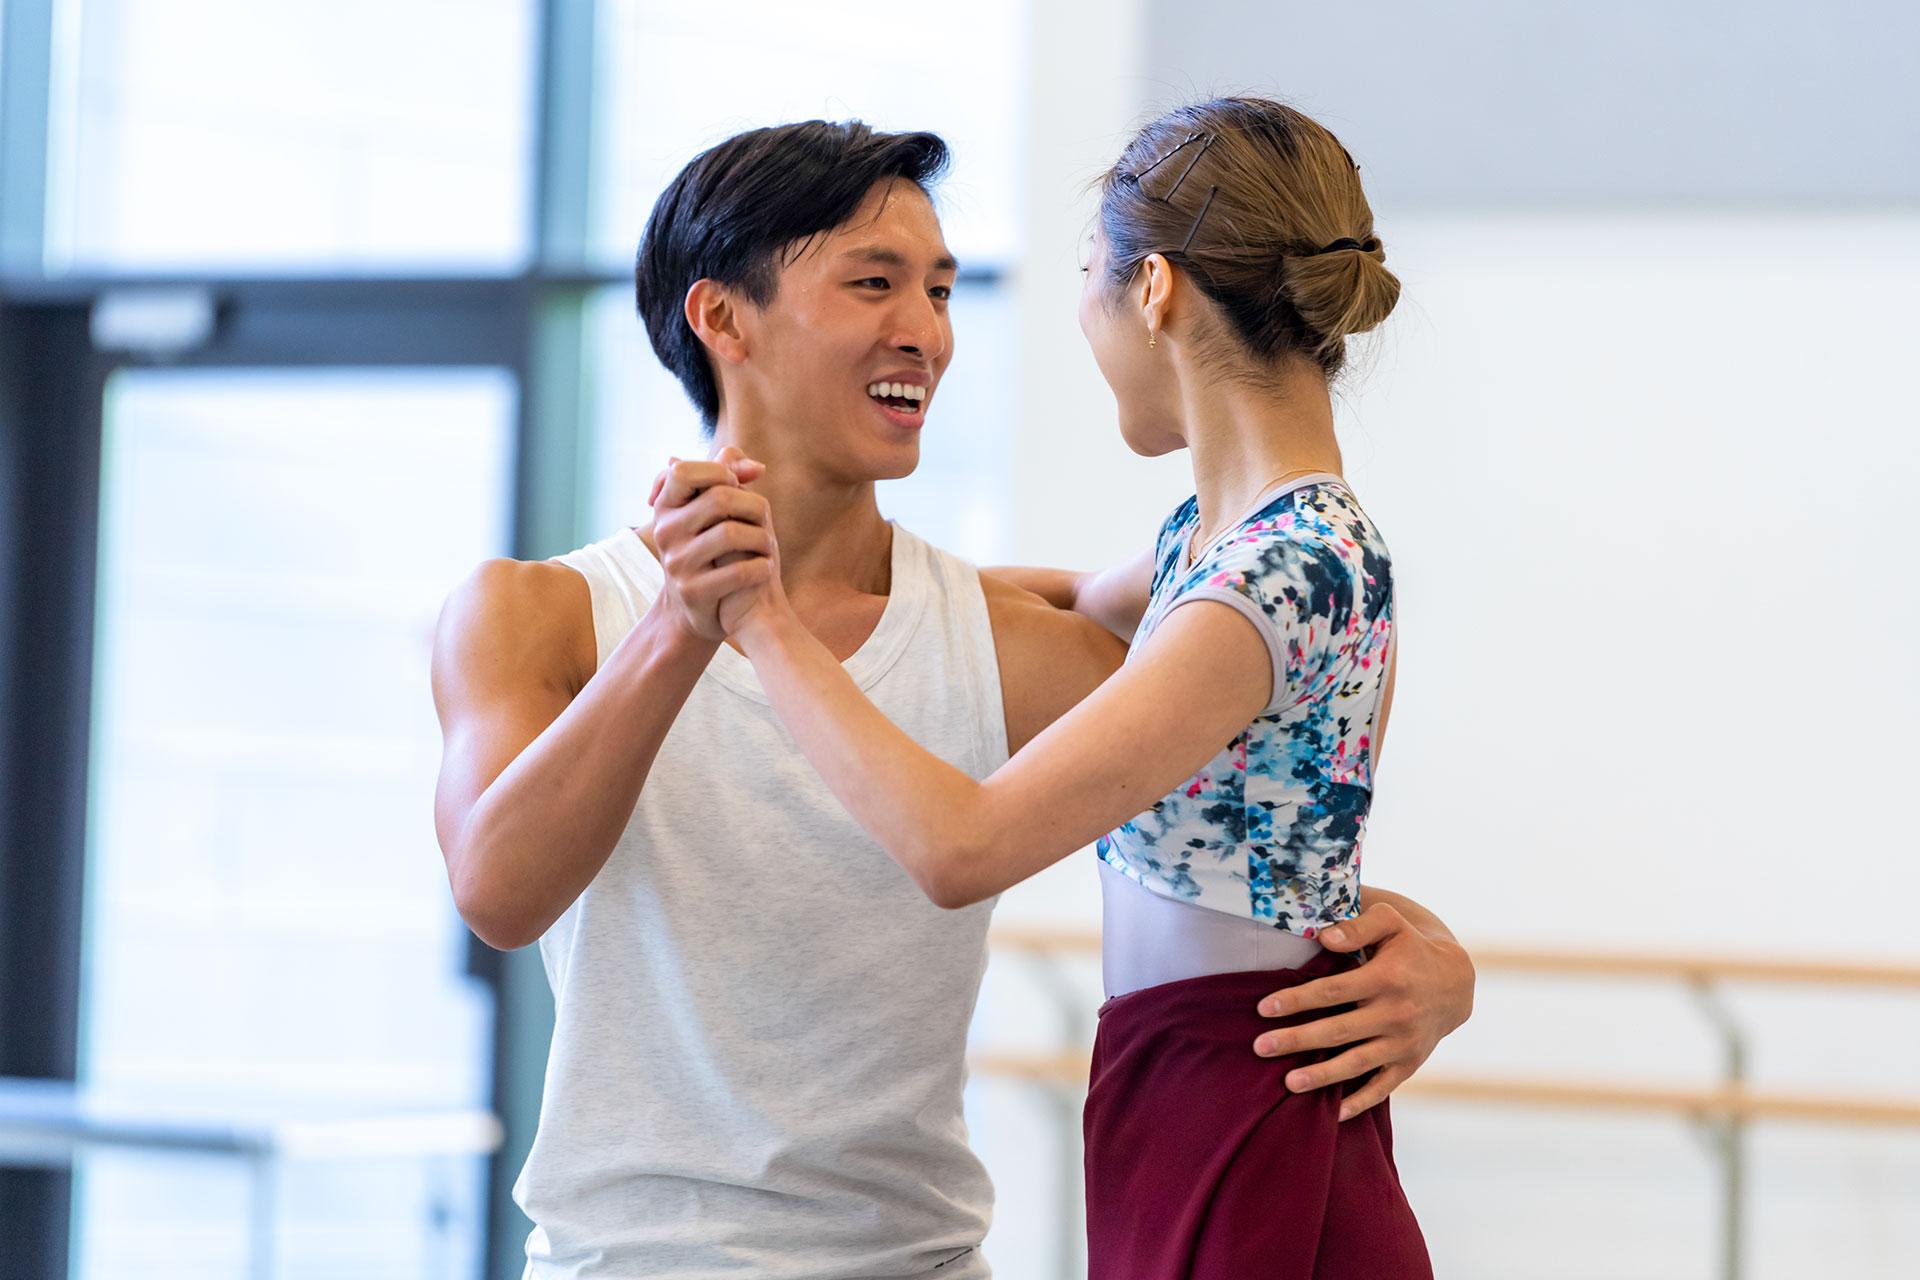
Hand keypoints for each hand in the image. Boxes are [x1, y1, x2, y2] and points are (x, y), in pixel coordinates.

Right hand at [647, 446, 774, 642]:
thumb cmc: (711, 550)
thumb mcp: (712, 513)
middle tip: (765, 520)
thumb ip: (730, 479)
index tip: (736, 485)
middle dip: (754, 506)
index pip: (683, 471)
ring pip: (731, 533)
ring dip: (762, 539)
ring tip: (768, 546)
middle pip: (719, 498)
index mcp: (665, 507)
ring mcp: (677, 563)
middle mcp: (665, 532)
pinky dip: (761, 568)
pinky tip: (766, 568)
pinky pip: (739, 572)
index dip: (717, 472)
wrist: (696, 609)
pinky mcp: (693, 592)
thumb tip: (757, 467)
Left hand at [1250, 902, 1474, 1120]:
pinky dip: (1361, 1103)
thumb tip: (1323, 936)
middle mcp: (1396, 1014)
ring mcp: (1403, 1043)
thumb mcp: (1391, 923)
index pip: (1332, 992)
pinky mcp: (1409, 1064)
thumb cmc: (1409, 947)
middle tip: (1260, 1047)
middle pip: (1338, 1031)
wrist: (1454, 984)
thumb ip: (1358, 926)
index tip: (1263, 1007)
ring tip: (1288, 1083)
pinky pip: (1383, 1087)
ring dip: (1322, 1076)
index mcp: (1386, 978)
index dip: (1297, 1000)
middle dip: (1297, 1040)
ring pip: (1357, 1063)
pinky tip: (1334, 1114)